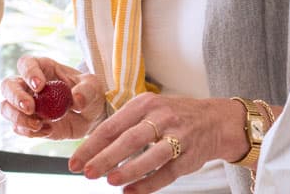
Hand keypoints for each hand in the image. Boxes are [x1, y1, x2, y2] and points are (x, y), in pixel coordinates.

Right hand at [1, 56, 105, 140]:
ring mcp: (26, 105)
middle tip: (31, 108)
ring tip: (38, 125)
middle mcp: (29, 85)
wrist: (91, 117)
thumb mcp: (93, 87)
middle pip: (8, 86)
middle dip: (16, 97)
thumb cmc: (90, 94)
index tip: (39, 86)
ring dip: (18, 118)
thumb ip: (86, 90)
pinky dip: (28, 132)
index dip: (28, 73)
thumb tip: (76, 99)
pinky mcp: (28, 124)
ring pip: (6, 108)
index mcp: (43, 68)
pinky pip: (18, 128)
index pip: (26, 64)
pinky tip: (47, 131)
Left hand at [69, 93, 247, 192]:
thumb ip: (122, 125)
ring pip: (152, 155)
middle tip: (87, 173)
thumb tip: (90, 150)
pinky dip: (149, 184)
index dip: (91, 145)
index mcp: (145, 104)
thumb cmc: (171, 116)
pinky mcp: (190, 156)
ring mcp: (179, 136)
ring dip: (129, 169)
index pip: (112, 126)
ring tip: (110, 181)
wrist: (215, 120)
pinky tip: (131, 192)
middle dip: (106, 157)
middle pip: (130, 139)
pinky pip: (168, 172)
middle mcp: (162, 117)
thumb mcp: (148, 110)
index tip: (74, 161)